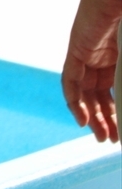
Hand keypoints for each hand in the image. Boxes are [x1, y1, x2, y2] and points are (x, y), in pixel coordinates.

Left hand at [62, 0, 121, 143]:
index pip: (117, 86)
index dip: (119, 109)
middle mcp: (105, 52)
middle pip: (100, 92)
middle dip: (106, 118)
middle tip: (110, 141)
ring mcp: (89, 49)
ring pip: (86, 90)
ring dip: (92, 115)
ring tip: (100, 137)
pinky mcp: (77, 47)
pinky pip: (71, 79)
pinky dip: (74, 100)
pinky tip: (81, 120)